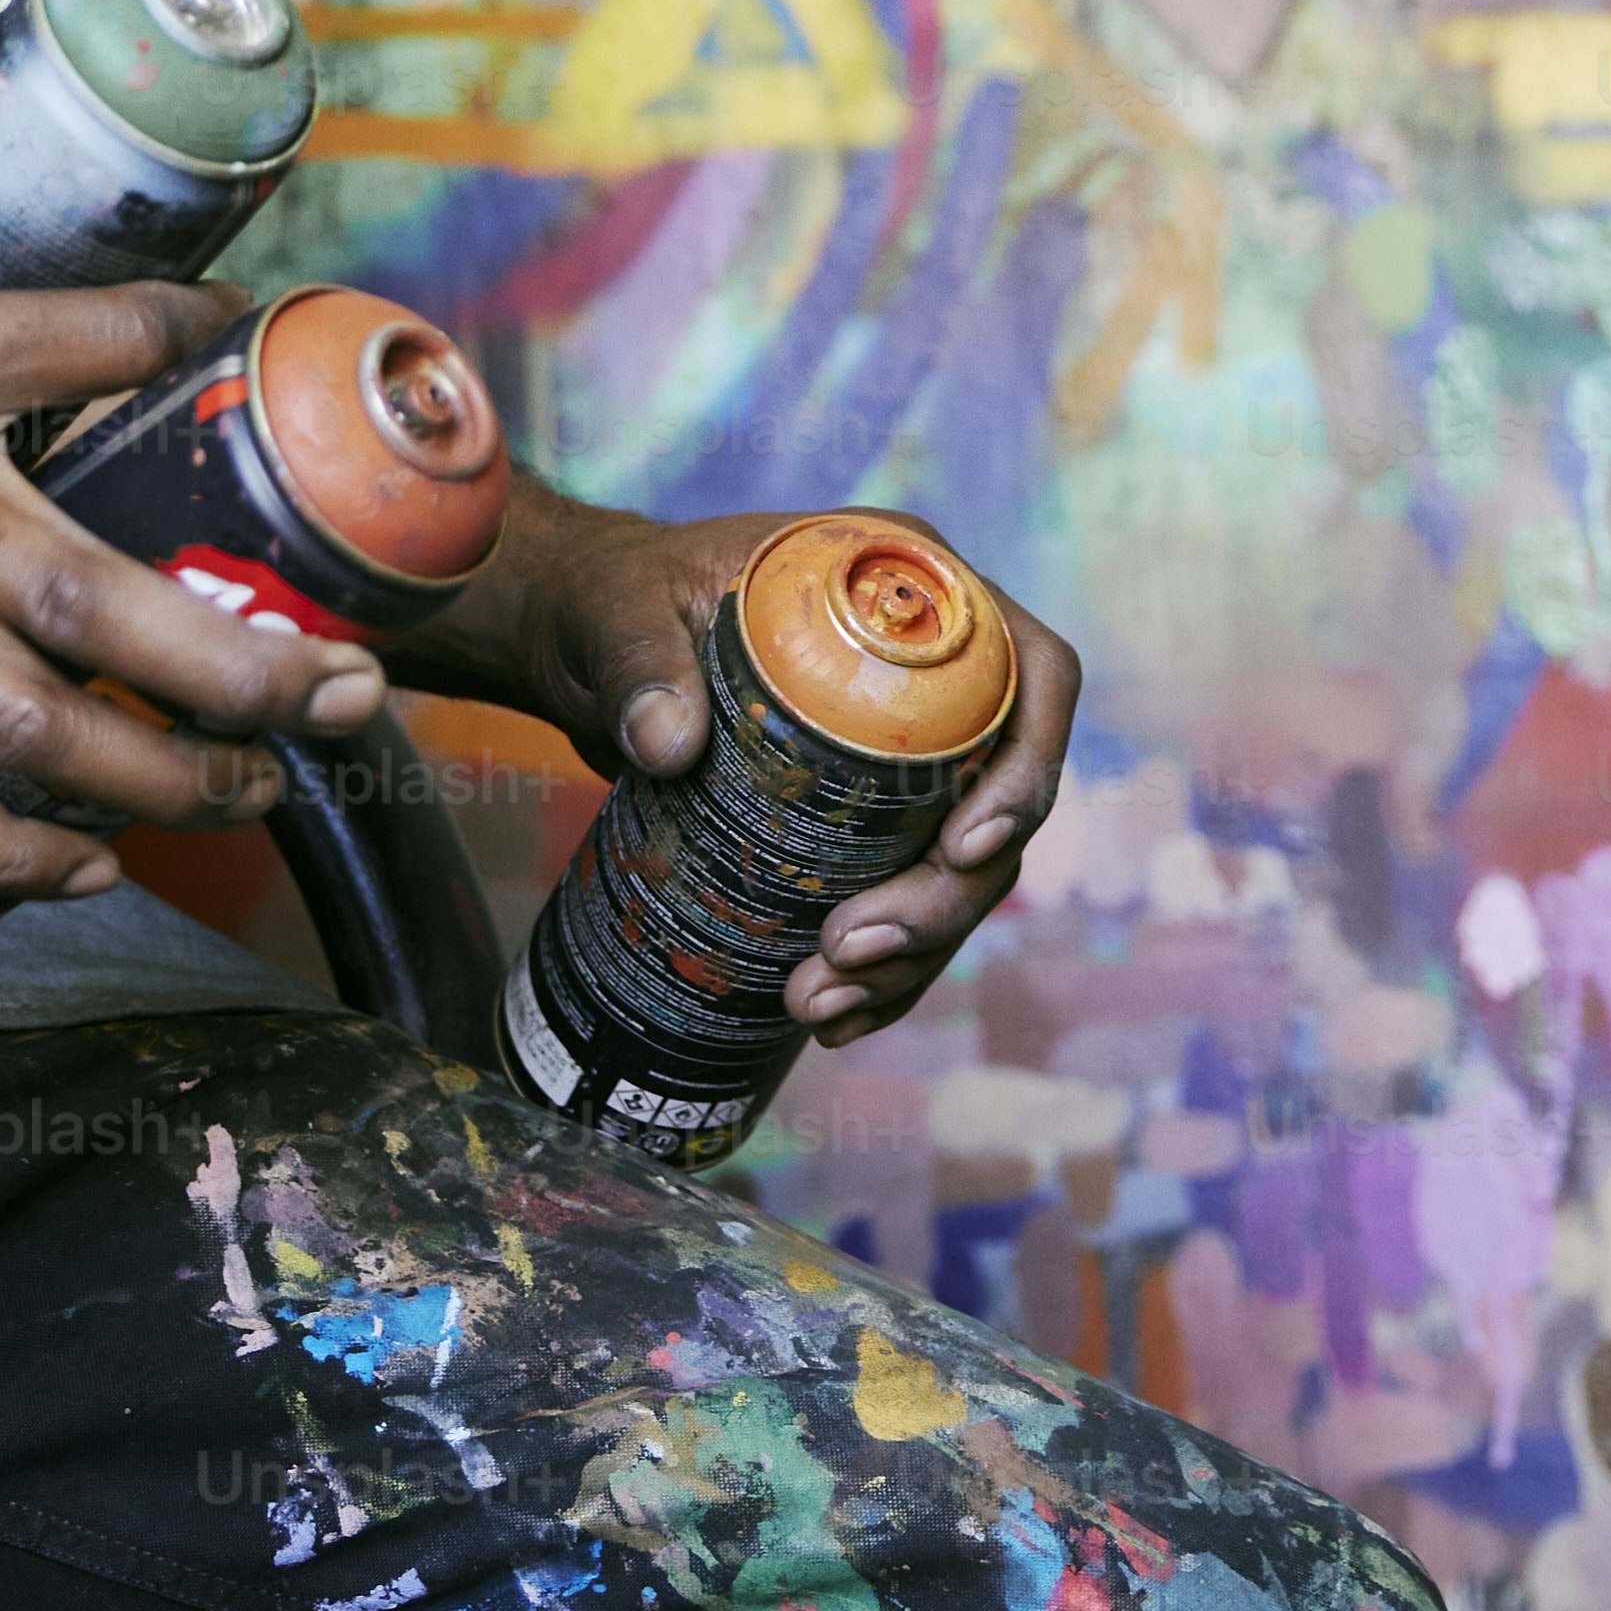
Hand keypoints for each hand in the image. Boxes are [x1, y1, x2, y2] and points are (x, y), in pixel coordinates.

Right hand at [0, 0, 383, 904]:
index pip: (92, 346)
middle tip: (351, 682)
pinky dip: (11, 851)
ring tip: (267, 777)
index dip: (192, 331)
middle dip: (241, 666)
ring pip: (23, 733)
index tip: (247, 321)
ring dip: (164, 775)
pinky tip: (94, 853)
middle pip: (89, 613)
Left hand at [418, 494, 1074, 1043]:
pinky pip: (907, 902)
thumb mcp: (613, 611)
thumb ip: (636, 659)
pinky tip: (831, 1020)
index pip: (1030, 672)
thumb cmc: (609, 601)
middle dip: (943, 899)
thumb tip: (668, 741)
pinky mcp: (869, 821)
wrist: (580, 650)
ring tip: (818, 1004)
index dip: (1027, 765)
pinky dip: (884, 974)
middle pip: (999, 799)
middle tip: (849, 951)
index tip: (961, 848)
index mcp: (911, 591)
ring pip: (961, 872)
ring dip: (912, 955)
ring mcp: (906, 754)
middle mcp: (932, 674)